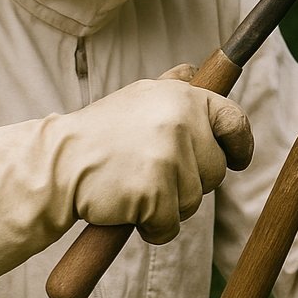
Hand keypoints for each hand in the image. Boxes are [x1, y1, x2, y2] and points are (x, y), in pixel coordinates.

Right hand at [0, 67, 253, 276]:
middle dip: (191, 180)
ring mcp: (169, 158)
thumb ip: (171, 87)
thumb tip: (193, 70)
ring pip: (195, 201)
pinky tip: (129, 210)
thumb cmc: (99, 135)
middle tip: (152, 173)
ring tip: (135, 187)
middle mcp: (181, 123)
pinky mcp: (155, 193)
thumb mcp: (137, 98)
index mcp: (183, 97)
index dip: (241, 145)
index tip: (239, 159)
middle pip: (216, 170)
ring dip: (169, 205)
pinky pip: (171, 225)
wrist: (56, 164)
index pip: (234, 121)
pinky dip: (154, 228)